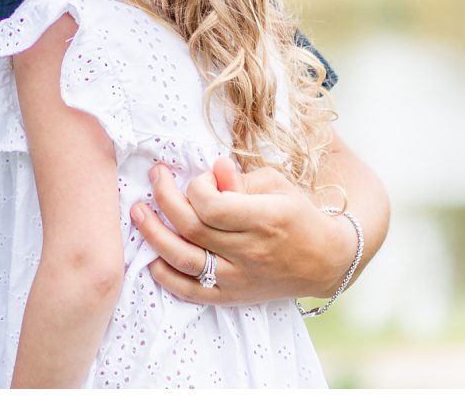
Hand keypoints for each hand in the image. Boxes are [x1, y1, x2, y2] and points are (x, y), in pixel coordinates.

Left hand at [130, 158, 356, 305]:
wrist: (327, 260)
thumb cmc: (297, 214)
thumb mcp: (277, 186)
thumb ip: (240, 179)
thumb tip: (212, 169)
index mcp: (265, 220)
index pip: (212, 206)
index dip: (195, 187)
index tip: (198, 179)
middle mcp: (250, 252)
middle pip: (192, 229)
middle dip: (164, 199)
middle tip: (154, 178)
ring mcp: (240, 278)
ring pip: (184, 261)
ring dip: (154, 235)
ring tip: (138, 212)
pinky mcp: (233, 296)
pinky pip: (191, 292)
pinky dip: (166, 276)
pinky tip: (152, 257)